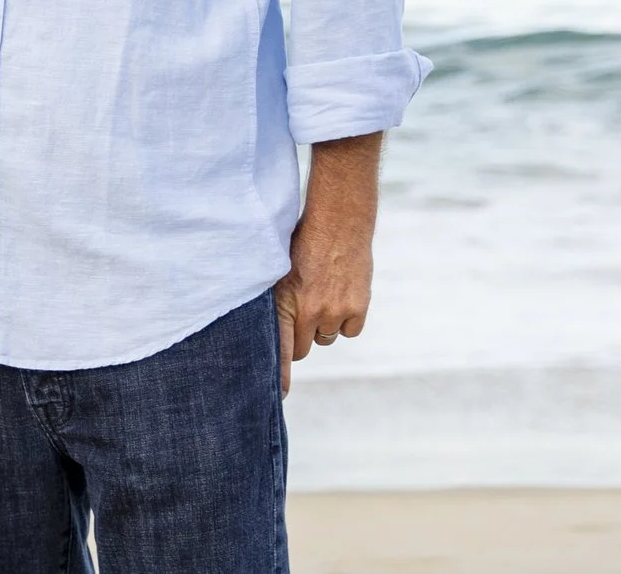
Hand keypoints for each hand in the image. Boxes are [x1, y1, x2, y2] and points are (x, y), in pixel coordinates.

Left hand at [274, 215, 373, 395]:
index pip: (279, 348)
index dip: (278, 375)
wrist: (338, 223)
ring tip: (320, 295)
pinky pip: (349, 330)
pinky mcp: (357, 308)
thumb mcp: (277, 270)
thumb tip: (263, 327)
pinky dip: (346, 320)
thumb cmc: (301, 242)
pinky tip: (340, 295)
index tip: (278, 396)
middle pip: (302, 349)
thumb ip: (275, 301)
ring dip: (322, 326)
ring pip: (325, 338)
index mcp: (282, 301)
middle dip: (299, 339)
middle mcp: (308, 310)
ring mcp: (334, 311)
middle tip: (301, 316)